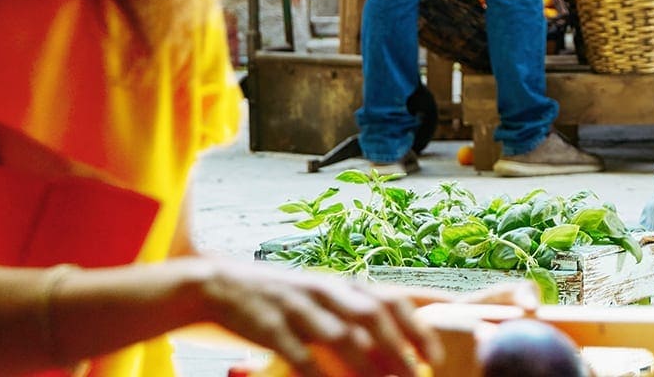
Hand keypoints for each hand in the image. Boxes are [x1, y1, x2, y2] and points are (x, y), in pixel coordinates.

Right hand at [192, 260, 444, 376]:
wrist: (218, 284)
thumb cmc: (281, 299)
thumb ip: (356, 315)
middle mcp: (325, 291)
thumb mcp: (323, 298)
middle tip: (417, 374)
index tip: (436, 355)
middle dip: (399, 346)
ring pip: (341, 335)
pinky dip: (319, 372)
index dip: (419, 325)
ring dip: (367, 363)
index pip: (392, 298)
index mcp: (342, 285)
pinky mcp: (270, 326)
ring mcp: (298, 307)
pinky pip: (300, 352)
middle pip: (373, 316)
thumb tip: (396, 347)